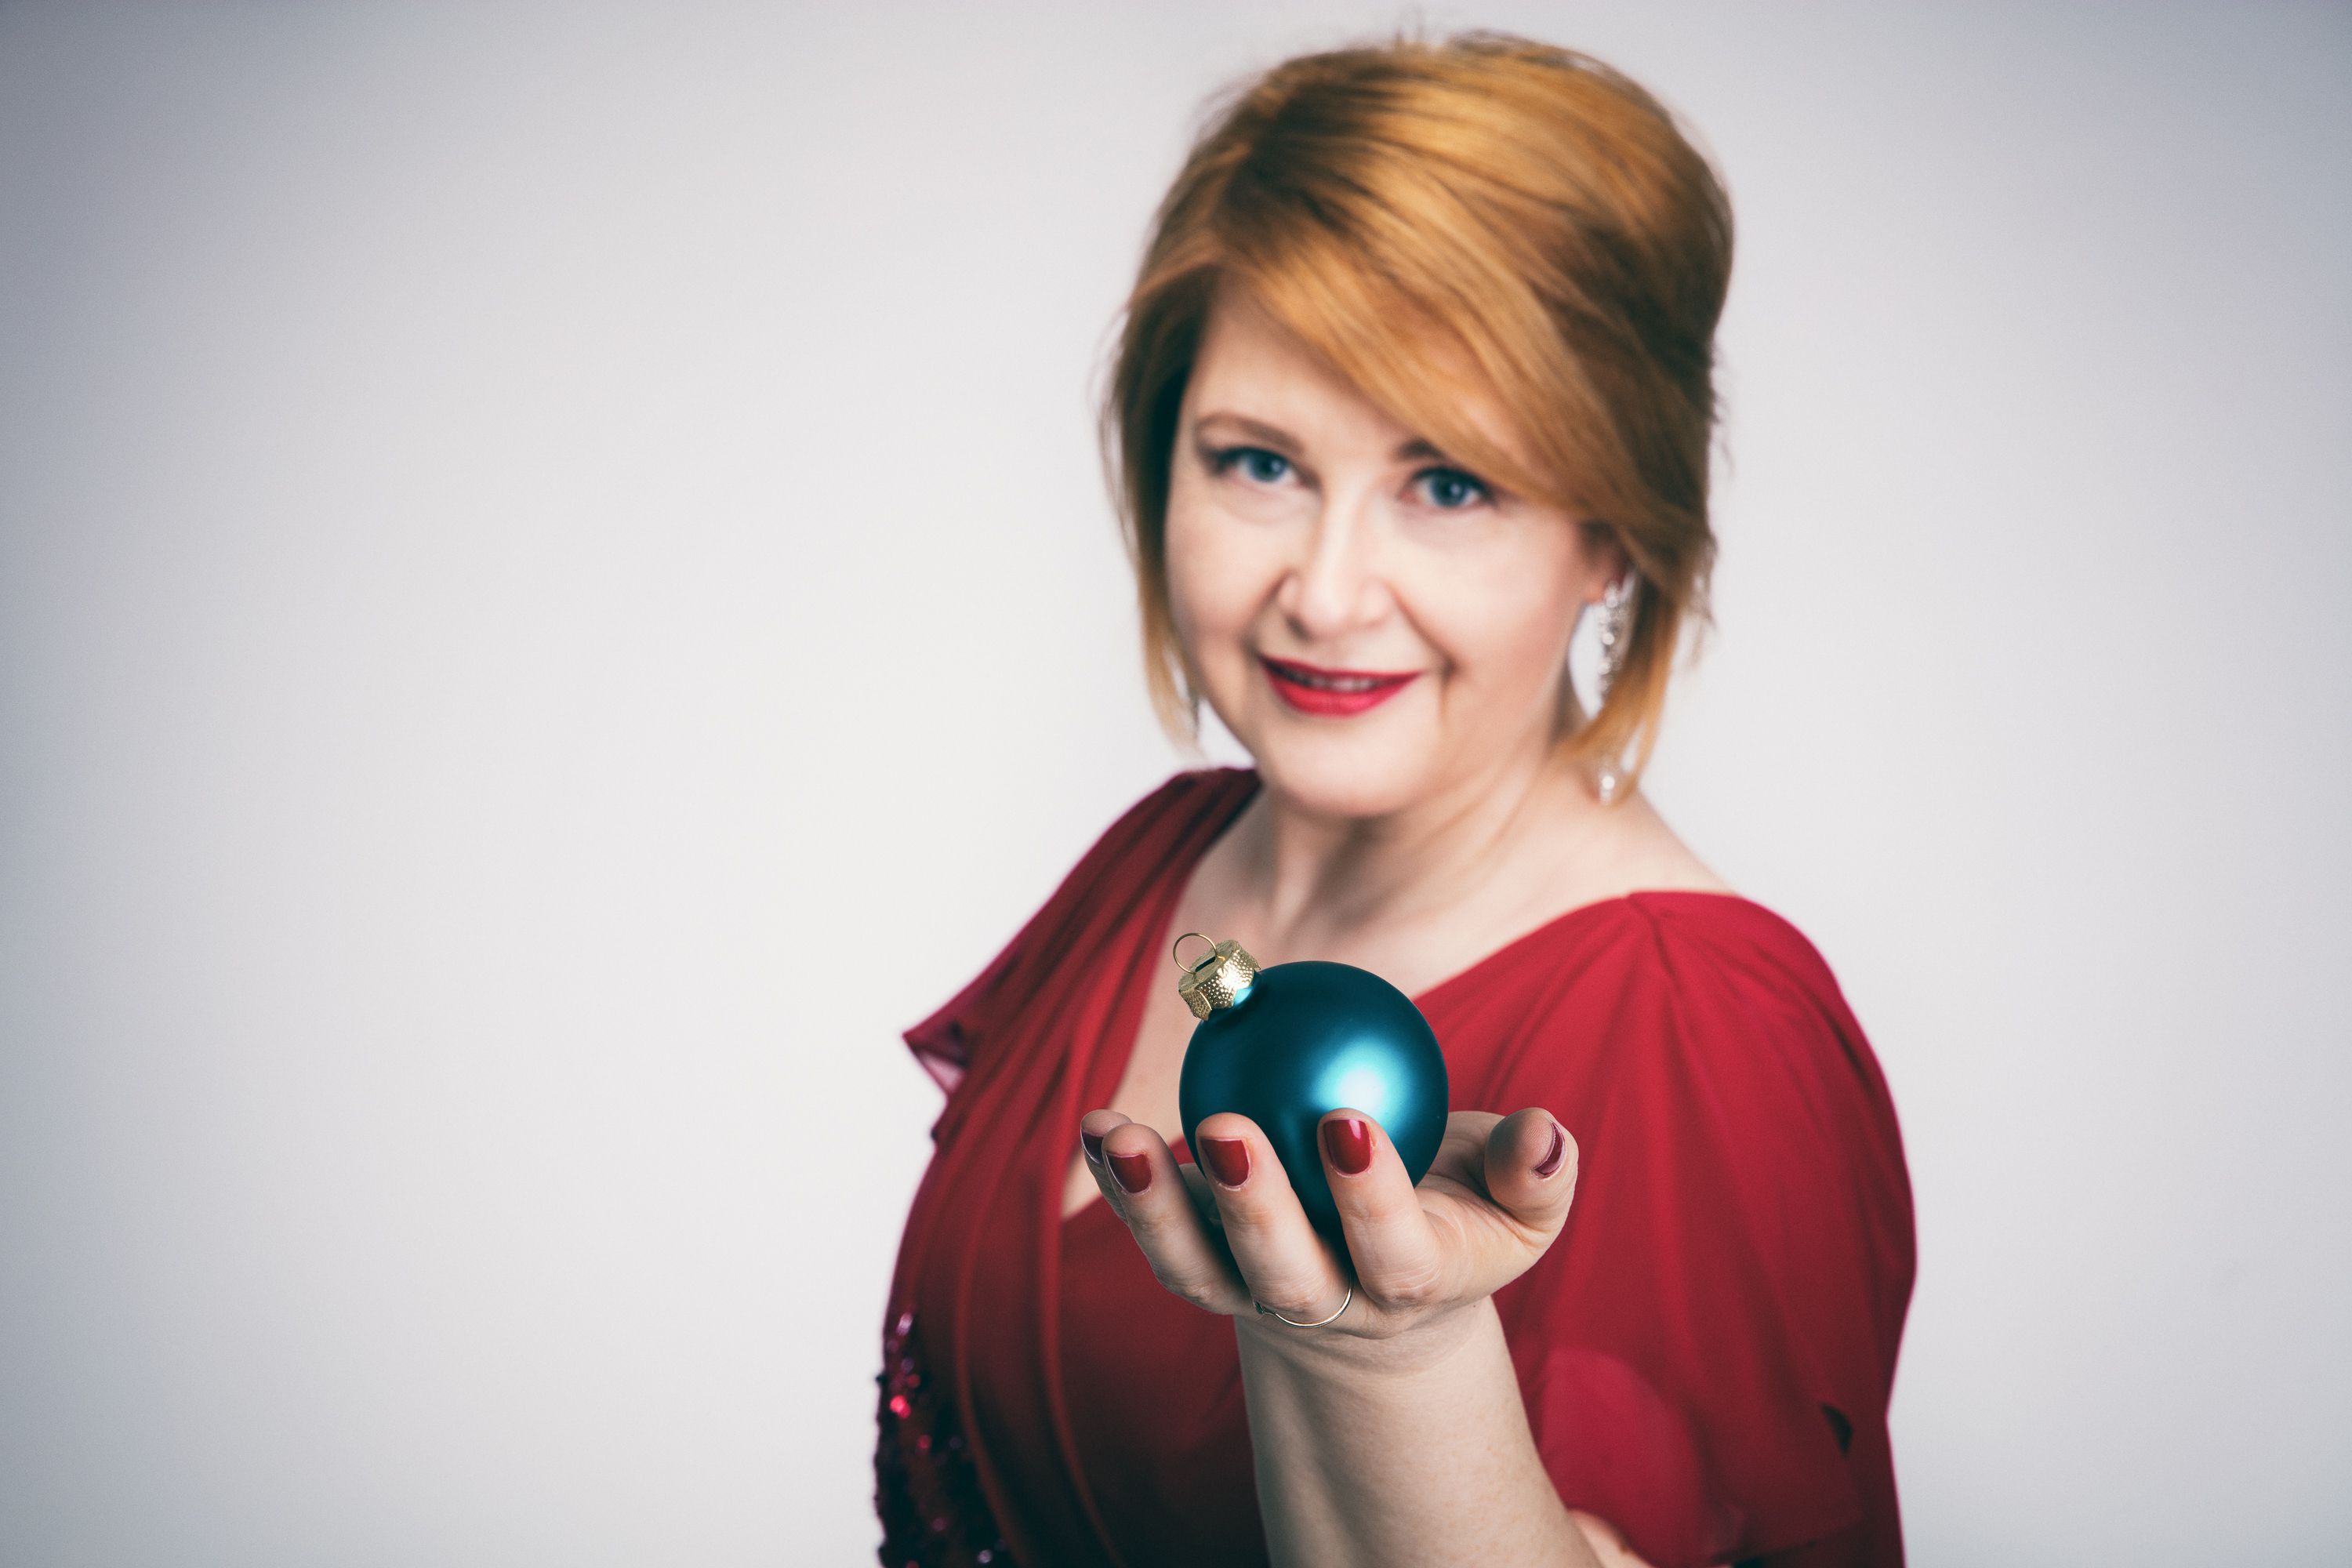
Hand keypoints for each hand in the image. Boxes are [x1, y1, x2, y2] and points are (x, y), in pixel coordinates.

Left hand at [1077, 1104, 1577, 1358]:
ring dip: (1155, 1206)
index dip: (1370, 1197)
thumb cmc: (1463, 1208)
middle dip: (1257, 1209)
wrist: (1386, 1277)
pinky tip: (1094, 1121)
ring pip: (1200, 1268)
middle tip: (1230, 1125)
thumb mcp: (1517, 1198)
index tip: (1347, 1119)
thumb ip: (1536, 1172)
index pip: (1395, 1256)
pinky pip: (1157, 1232)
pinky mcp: (1201, 1266)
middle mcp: (1328, 1303)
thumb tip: (1542, 1134)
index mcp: (1414, 1284)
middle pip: (1287, 1277)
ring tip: (1120, 1136)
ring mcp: (1252, 1292)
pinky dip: (1122, 1184)